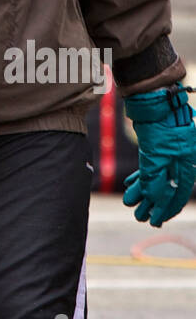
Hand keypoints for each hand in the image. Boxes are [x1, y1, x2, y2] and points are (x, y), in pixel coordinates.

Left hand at [123, 84, 195, 227]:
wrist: (152, 97)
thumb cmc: (157, 124)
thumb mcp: (154, 155)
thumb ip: (153, 179)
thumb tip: (152, 200)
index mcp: (188, 161)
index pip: (179, 192)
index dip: (167, 209)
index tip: (157, 221)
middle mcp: (182, 158)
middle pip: (168, 186)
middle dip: (153, 203)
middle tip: (141, 217)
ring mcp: (170, 151)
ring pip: (157, 176)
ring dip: (143, 191)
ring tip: (130, 203)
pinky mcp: (158, 145)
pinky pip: (151, 165)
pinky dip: (141, 175)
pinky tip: (130, 185)